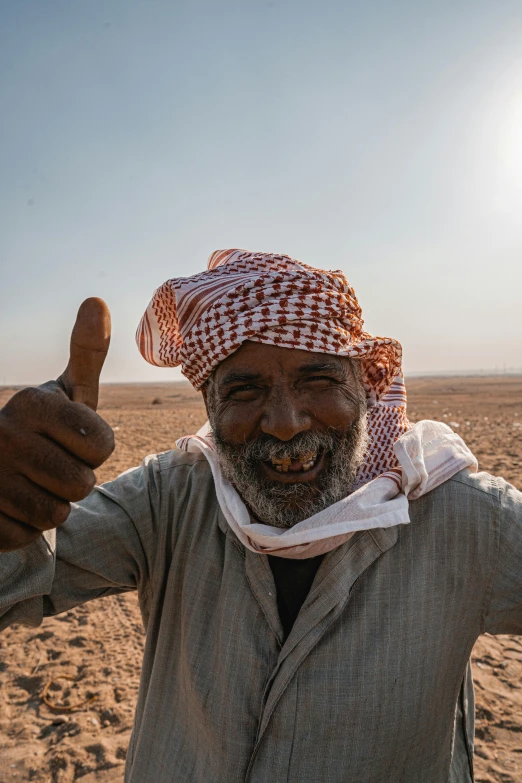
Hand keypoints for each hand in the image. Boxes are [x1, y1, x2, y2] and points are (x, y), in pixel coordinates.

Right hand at [0, 298, 114, 551]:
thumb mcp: (67, 392)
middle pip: (81, 484)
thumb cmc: (43, 428)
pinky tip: (9, 505)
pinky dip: (24, 527)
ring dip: (50, 506)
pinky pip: (26, 537)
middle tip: (48, 465)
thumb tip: (95, 301)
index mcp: (31, 402)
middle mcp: (1, 434)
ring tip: (29, 484)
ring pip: (55, 515)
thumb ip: (86, 353)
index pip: (103, 446)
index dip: (95, 450)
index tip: (70, 439)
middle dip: (73, 481)